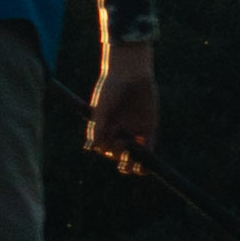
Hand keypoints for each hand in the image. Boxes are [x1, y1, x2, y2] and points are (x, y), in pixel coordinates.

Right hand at [86, 48, 158, 168]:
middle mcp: (118, 131)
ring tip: (131, 168)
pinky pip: (149, 147)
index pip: (103, 147)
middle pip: (117, 153)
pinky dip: (147, 157)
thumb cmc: (111, 88)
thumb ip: (97, 128)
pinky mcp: (149, 128)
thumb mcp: (101, 107)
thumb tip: (90, 148)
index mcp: (105, 127)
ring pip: (133, 155)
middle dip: (118, 156)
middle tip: (121, 146)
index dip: (105, 149)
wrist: (130, 72)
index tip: (108, 142)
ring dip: (132, 164)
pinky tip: (144, 164)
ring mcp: (134, 130)